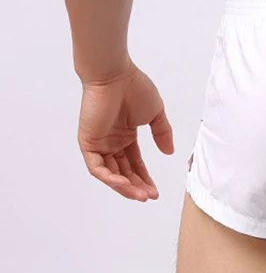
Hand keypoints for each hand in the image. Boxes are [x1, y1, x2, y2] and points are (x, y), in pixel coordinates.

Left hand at [77, 61, 173, 201]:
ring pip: (110, 173)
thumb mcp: (156, 114)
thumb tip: (169, 152)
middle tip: (150, 196)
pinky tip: (124, 184)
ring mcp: (99, 143)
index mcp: (125, 135)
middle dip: (136, 185)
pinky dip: (109, 177)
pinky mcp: (88, 143)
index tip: (156, 190)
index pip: (134, 163)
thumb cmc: (135, 88)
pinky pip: (97, 167)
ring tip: (141, 195)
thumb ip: (162, 133)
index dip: (145, 177)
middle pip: (123, 171)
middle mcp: (111, 142)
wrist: (115, 75)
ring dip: (125, 186)